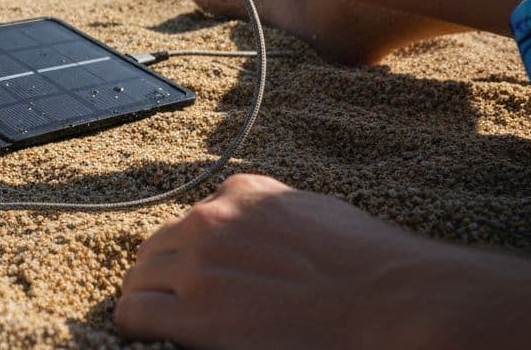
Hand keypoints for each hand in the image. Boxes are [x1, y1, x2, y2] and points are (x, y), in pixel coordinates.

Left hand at [115, 173, 530, 348]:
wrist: (396, 302)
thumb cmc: (372, 267)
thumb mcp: (315, 213)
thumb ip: (272, 214)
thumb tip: (255, 223)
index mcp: (242, 196)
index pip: (192, 221)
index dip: (193, 255)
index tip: (203, 279)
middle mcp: (211, 219)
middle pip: (157, 248)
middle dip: (165, 277)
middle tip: (179, 307)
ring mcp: (199, 263)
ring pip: (139, 279)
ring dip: (150, 300)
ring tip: (167, 325)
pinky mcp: (195, 311)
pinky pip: (134, 313)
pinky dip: (136, 325)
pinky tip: (150, 337)